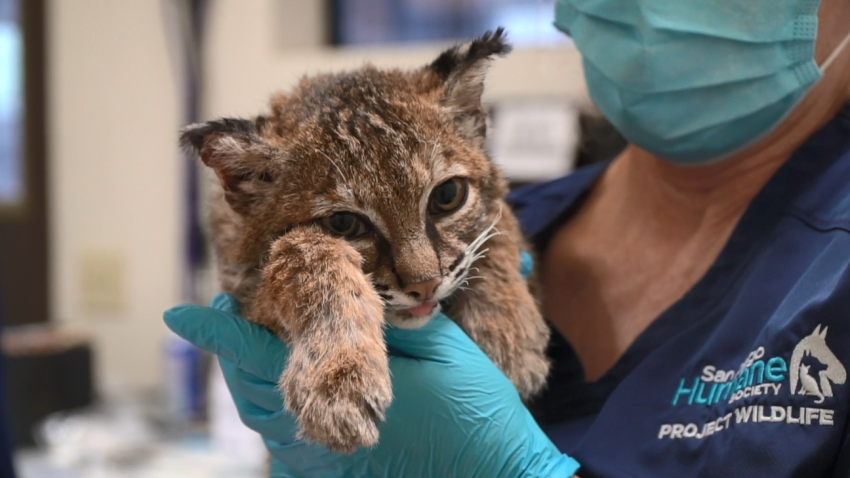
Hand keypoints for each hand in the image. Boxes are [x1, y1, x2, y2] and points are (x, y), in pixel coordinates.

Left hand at [163, 253, 578, 476]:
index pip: (257, 351)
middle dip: (232, 350)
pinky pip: (285, 442)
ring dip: (249, 380)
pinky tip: (289, 392)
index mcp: (337, 385)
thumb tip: (359, 295)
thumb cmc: (473, 412)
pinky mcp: (334, 473)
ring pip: (261, 416)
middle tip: (231, 317)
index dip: (218, 332)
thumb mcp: (440, 347)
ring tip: (255, 348)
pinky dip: (274, 411)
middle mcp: (315, 427)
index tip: (183, 315)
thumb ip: (393, 320)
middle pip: (249, 385)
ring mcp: (322, 458)